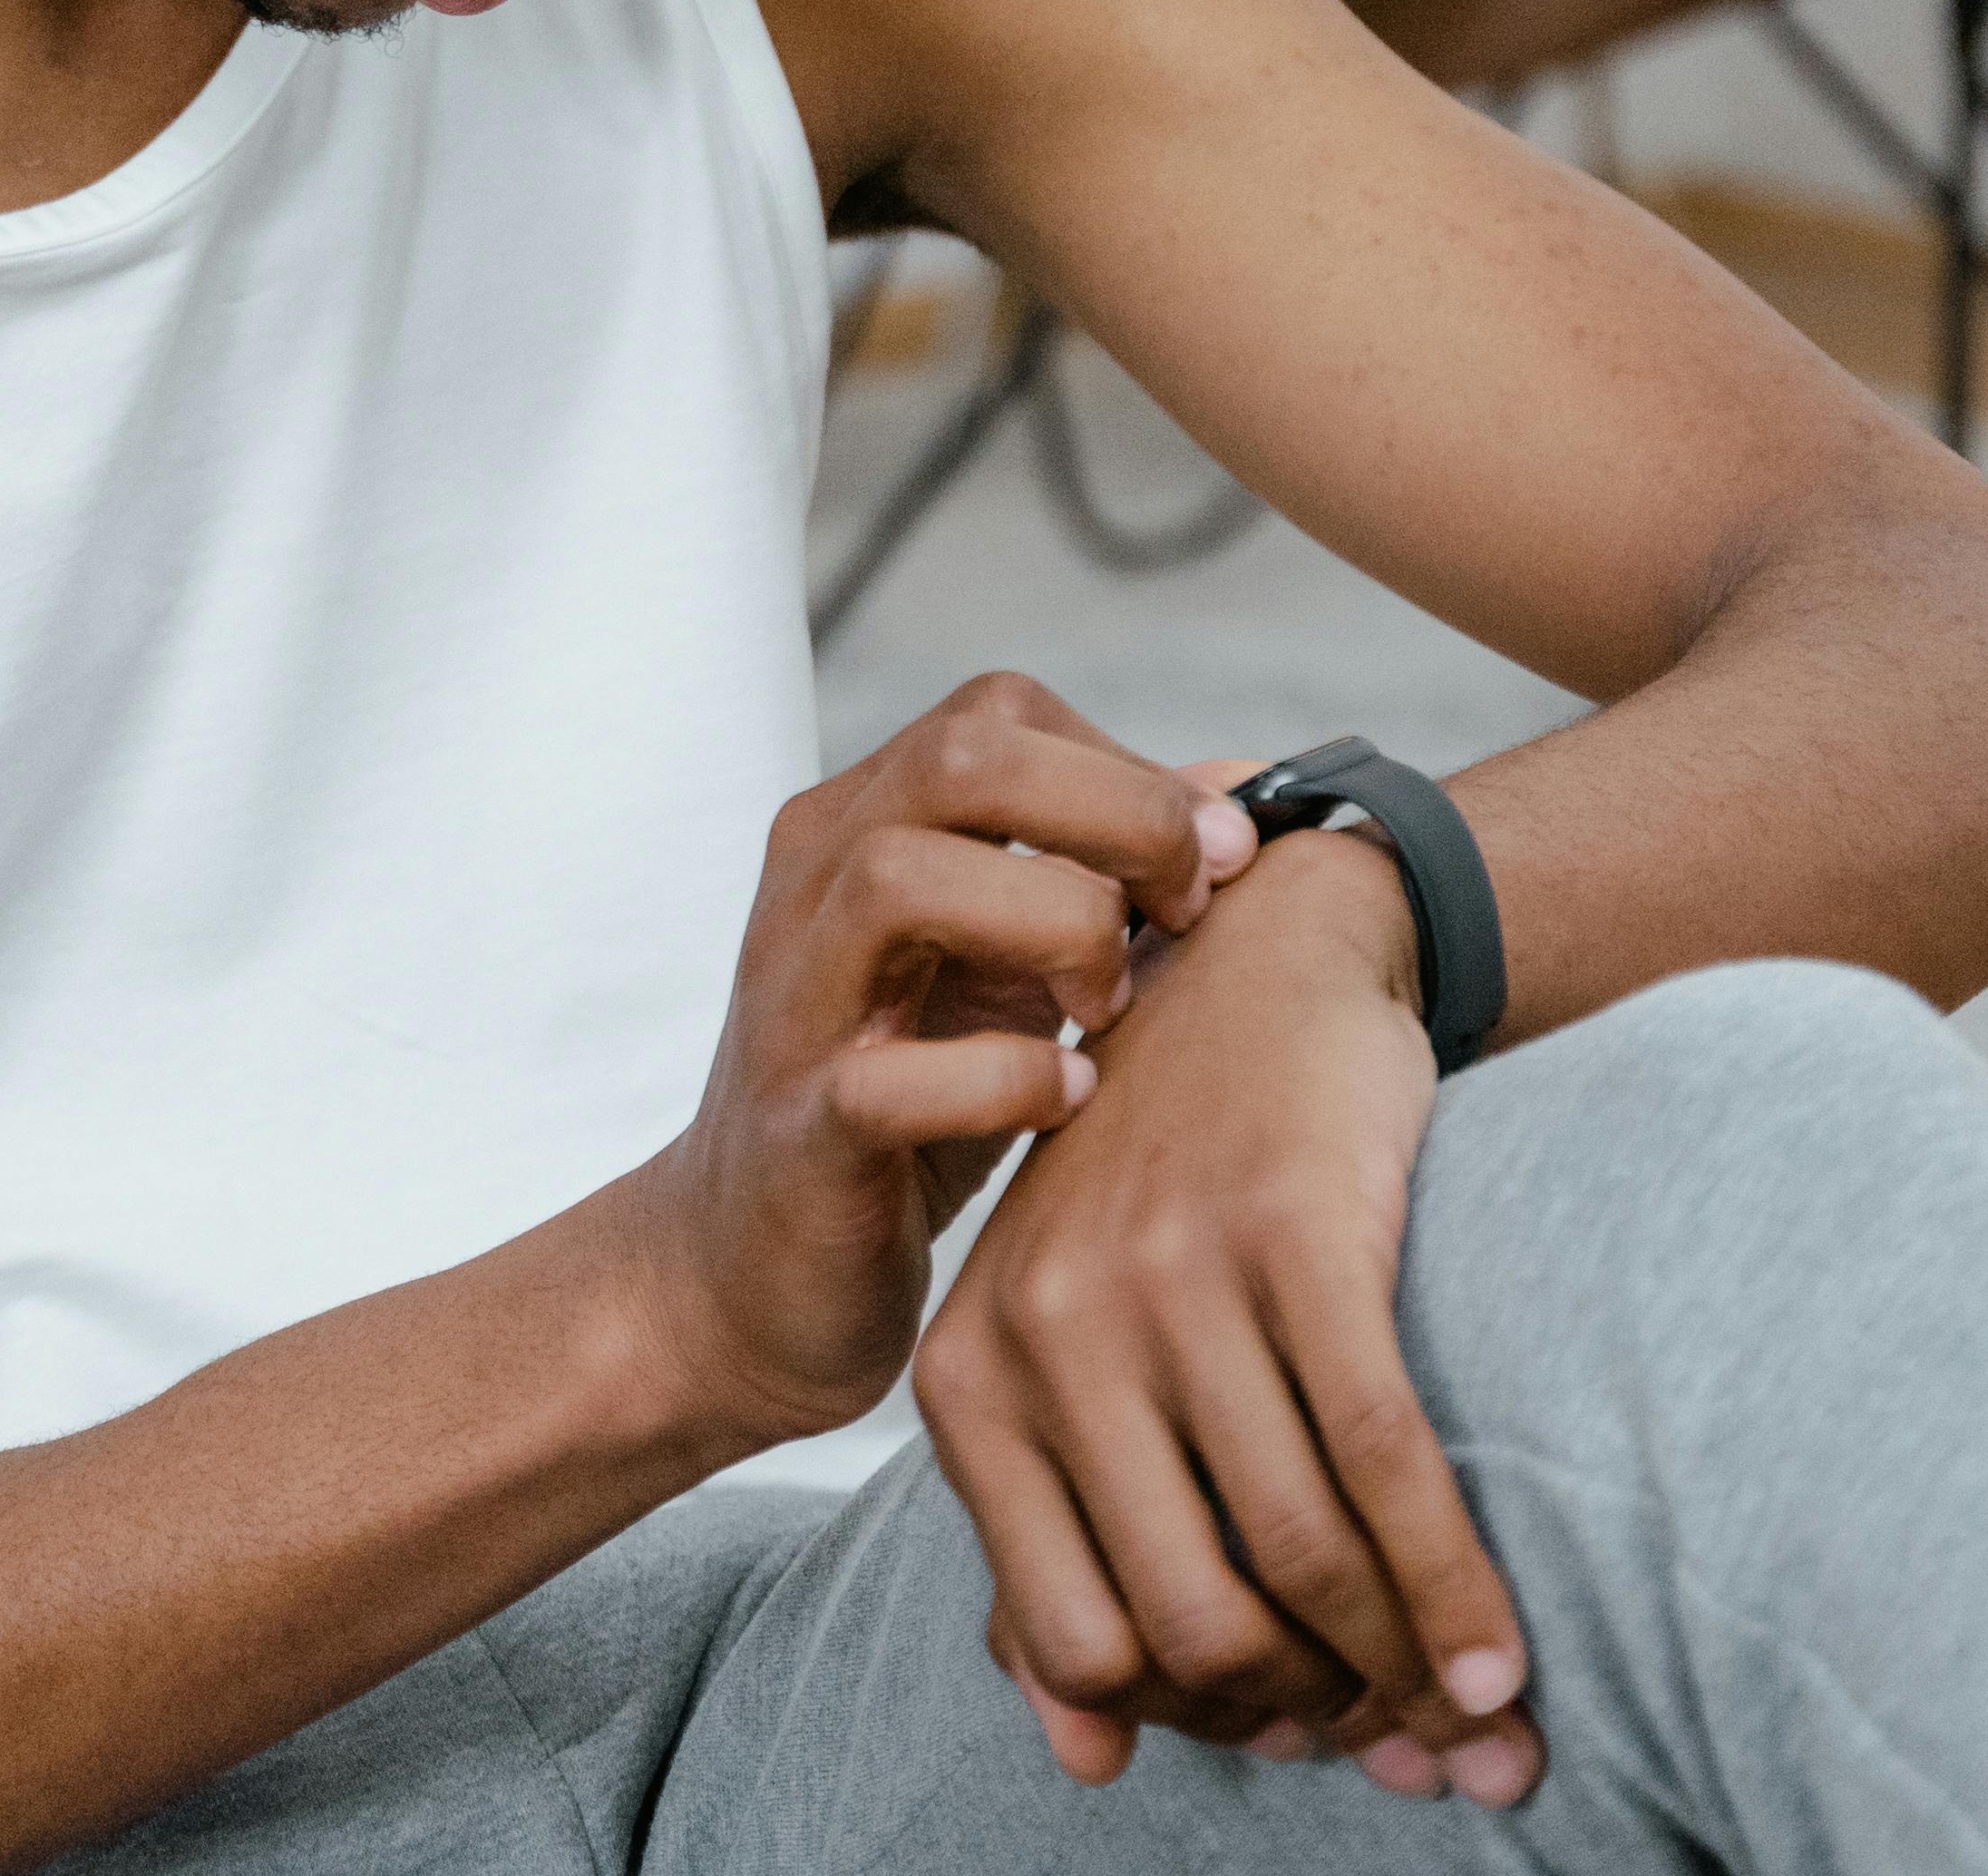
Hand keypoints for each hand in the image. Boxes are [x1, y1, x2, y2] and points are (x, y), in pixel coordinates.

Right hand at [612, 674, 1257, 1455]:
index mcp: (860, 824)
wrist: (747, 1274)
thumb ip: (1100, 872)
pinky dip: (1008, 1079)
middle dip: (1115, 817)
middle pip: (959, 757)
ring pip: (903, 876)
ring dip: (1056, 926)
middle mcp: (812, 886)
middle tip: (1184, 911)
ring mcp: (795, 1005)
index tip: (1215, 860)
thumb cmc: (904, 1106)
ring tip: (1111, 1005)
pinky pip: (891, 1079)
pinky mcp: (800, 1132)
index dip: (1129, 769)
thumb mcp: (1006, 965)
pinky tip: (1069, 1097)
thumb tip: (1240, 791)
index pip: (999, 713)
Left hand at [913, 823, 1541, 1809]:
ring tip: (1474, 1728)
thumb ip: (1058, 1546)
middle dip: (1314, 1716)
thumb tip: (1092, 1761)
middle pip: (1192, 1623)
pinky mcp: (1292, 1233)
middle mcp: (1050, 1333)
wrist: (1250, 965)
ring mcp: (1166, 1277)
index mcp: (970, 1381)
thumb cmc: (1163, 1187)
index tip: (1291, 1743)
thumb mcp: (1066, 1345)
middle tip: (1398, 1743)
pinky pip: (1382, 1459)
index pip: (1075, 1644)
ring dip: (1402, 1676)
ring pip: (1297, 1557)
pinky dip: (1451, 1591)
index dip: (1195, 1724)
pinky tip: (1502, 1666)